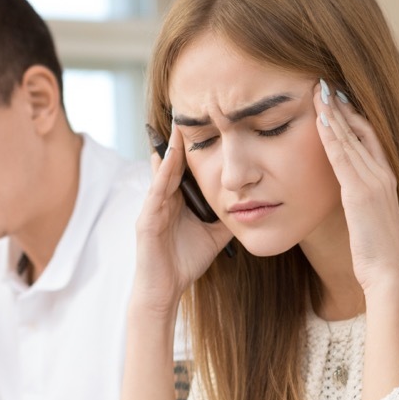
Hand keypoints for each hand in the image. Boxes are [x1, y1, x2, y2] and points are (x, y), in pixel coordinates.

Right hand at [131, 124, 233, 316]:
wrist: (165, 290)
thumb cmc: (185, 262)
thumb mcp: (215, 234)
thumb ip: (228, 216)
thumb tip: (252, 203)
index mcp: (178, 200)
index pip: (187, 167)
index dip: (196, 146)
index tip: (209, 121)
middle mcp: (163, 198)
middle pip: (174, 162)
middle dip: (181, 138)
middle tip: (190, 109)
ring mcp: (153, 206)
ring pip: (163, 169)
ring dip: (171, 146)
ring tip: (180, 122)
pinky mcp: (146, 218)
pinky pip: (156, 189)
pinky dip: (164, 170)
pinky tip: (171, 154)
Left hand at [313, 81, 398, 294]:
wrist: (390, 274)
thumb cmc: (379, 256)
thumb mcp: (370, 222)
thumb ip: (362, 205)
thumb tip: (351, 202)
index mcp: (387, 181)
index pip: (370, 139)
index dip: (354, 118)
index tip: (337, 100)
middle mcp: (384, 175)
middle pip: (362, 130)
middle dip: (343, 106)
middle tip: (325, 84)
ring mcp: (374, 182)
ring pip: (351, 138)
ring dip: (334, 113)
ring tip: (319, 90)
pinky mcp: (361, 193)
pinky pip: (343, 157)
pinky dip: (332, 136)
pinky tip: (320, 119)